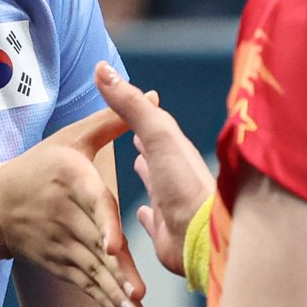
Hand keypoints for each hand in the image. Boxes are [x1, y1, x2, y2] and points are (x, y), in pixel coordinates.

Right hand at [0, 105, 146, 306]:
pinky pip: (82, 282)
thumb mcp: (74, 136)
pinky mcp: (57, 261)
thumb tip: (152, 93)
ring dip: (112, 291)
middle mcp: (64, 212)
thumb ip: (114, 118)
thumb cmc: (44, 163)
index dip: (105, 224)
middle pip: (95, 244)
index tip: (115, 245)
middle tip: (138, 294)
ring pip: (90, 268)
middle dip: (117, 271)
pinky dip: (101, 300)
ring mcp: (58, 240)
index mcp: (72, 178)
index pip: (93, 202)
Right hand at [94, 61, 215, 276]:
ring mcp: (171, 204)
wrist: (204, 238)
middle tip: (130, 135)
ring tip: (134, 165)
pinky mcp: (166, 233)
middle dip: (144, 145)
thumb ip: (131, 104)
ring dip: (147, 175)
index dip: (138, 116)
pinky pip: (155, 221)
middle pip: (156, 155)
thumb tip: (102, 68)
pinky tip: (143, 215)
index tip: (125, 104)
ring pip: (156, 185)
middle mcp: (174, 176)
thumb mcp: (157, 134)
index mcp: (173, 151)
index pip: (154, 127)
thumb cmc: (184, 183)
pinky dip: (148, 216)